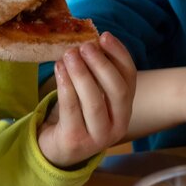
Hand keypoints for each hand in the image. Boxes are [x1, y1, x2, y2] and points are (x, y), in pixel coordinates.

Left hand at [38, 32, 136, 167]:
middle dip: (102, 64)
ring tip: (69, 54)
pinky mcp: (75, 141)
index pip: (130, 78)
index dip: (119, 55)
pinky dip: (65, 86)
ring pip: (94, 101)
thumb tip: (90, 40)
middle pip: (117, 91)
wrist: (56, 149)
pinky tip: (59, 69)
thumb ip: (95, 73)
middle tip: (85, 46)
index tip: (105, 36)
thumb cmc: (75, 114)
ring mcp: (98, 137)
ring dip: (81, 74)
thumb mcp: (91, 94)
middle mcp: (118, 125)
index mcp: (126, 109)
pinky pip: (71, 110)